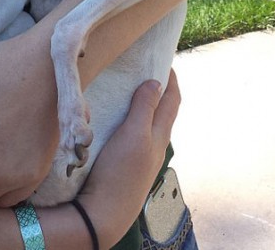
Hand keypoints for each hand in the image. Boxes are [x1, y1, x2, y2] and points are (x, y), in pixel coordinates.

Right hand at [76, 70, 180, 248]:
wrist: (102, 215)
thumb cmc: (120, 173)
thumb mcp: (134, 134)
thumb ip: (145, 108)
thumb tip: (156, 82)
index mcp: (160, 135)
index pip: (173, 101)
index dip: (172, 79)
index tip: (164, 59)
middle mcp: (154, 145)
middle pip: (162, 111)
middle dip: (157, 89)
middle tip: (143, 69)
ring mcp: (140, 157)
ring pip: (146, 124)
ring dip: (142, 105)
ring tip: (127, 89)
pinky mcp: (125, 165)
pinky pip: (132, 135)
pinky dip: (129, 120)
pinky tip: (114, 119)